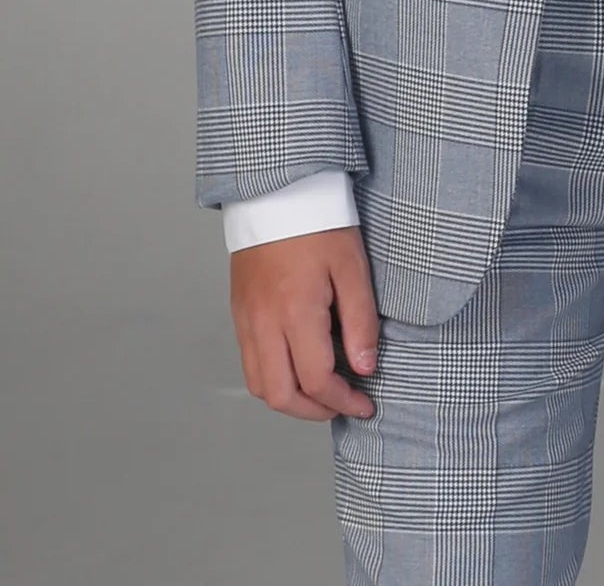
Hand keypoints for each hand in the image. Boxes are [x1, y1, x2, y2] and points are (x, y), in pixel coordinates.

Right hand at [229, 224, 379, 420]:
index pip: (317, 380)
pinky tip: (297, 366)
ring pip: (259, 385)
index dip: (344, 401)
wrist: (277, 191)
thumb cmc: (318, 222)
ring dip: (290, 399)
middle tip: (342, 405)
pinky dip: (273, 378)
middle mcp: (263, 322)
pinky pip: (250, 362)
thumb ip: (360, 321)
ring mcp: (246, 319)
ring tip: (321, 392)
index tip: (364, 403)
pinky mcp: (239, 312)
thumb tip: (365, 367)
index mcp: (295, 310)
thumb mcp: (352, 267)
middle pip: (280, 395)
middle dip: (314, 411)